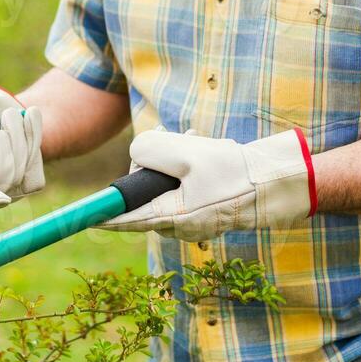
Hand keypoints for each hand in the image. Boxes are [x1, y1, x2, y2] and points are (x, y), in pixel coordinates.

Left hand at [99, 127, 313, 239]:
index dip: (104, 215)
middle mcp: (177, 225)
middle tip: (169, 136)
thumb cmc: (231, 172)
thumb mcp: (186, 154)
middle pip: (145, 194)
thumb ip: (150, 151)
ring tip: (194, 140)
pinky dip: (186, 169)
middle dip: (151, 164)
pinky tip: (202, 149)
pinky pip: (182, 190)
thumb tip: (135, 157)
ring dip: (172, 161)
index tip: (86, 216)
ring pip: (165, 187)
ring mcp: (192, 221)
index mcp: (170, 216)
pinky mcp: (203, 212)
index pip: (127, 219)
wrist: (274, 184)